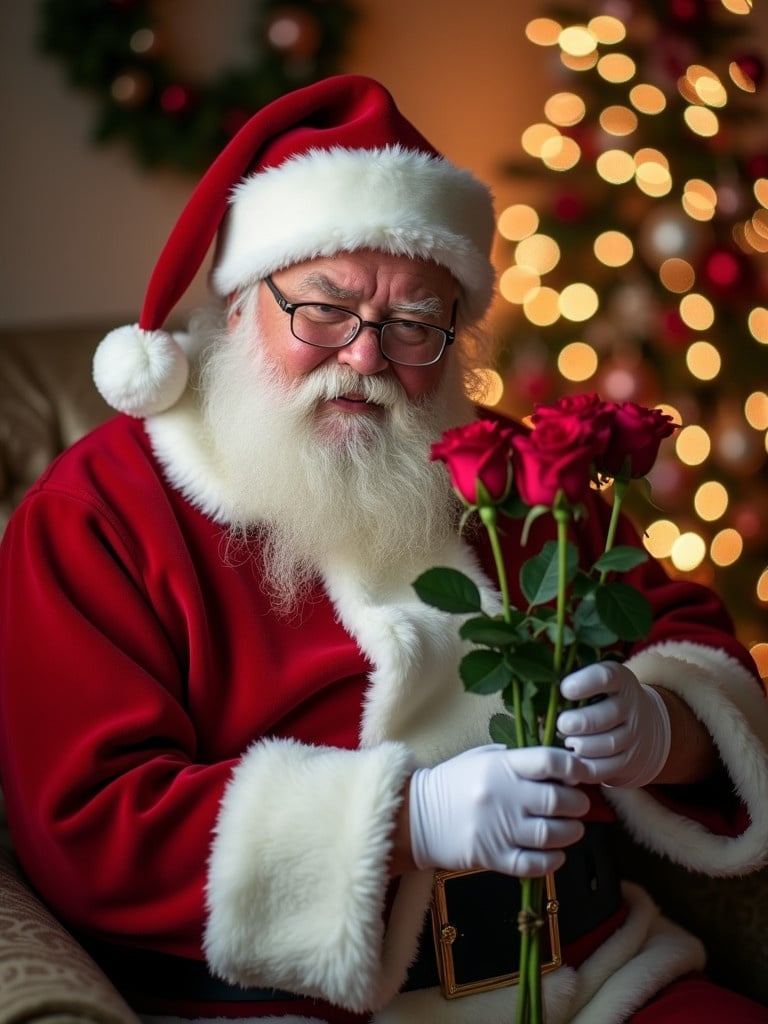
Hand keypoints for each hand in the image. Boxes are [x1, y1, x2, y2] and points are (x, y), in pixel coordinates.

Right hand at [408, 744, 589, 877]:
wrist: (417, 816)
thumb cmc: (454, 783)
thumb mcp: (481, 758)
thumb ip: (516, 759)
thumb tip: (558, 765)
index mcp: (501, 767)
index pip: (549, 762)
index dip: (575, 768)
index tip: (584, 772)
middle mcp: (502, 796)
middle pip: (556, 801)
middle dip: (578, 804)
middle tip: (580, 805)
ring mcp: (498, 828)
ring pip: (549, 834)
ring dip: (570, 833)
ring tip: (572, 829)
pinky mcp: (492, 856)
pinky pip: (533, 864)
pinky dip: (552, 861)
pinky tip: (556, 854)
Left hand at [557, 662, 670, 788]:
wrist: (647, 728)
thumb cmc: (604, 700)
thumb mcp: (597, 684)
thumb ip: (572, 682)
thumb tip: (534, 686)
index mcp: (620, 680)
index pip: (606, 676)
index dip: (585, 683)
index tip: (564, 689)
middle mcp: (631, 706)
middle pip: (609, 714)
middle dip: (582, 721)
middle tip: (562, 724)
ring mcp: (633, 735)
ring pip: (609, 744)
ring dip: (582, 746)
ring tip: (566, 743)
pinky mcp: (629, 762)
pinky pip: (607, 768)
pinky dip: (585, 768)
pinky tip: (570, 762)